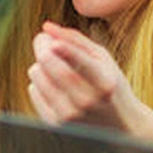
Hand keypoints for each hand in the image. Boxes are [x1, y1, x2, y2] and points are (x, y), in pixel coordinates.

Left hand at [27, 21, 152, 146]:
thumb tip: (46, 26)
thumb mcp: (102, 60)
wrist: (119, 126)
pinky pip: (33, 90)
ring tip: (53, 67)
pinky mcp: (55, 124)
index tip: (54, 42)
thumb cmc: (108, 84)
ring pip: (37, 76)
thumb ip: (75, 40)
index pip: (82, 65)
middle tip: (42, 39)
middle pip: (54, 68)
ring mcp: (70, 115)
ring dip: (40, 65)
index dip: (67, 51)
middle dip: (42, 47)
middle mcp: (87, 101)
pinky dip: (38, 83)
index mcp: (104, 83)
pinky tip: (53, 85)